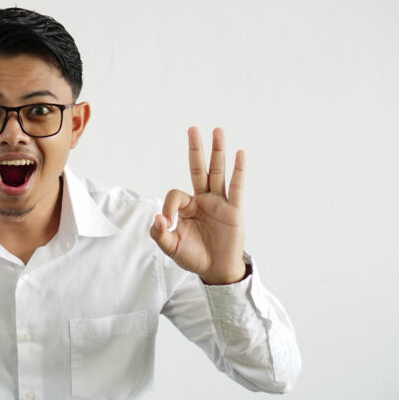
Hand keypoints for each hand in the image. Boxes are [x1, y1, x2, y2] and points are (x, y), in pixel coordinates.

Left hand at [150, 127, 247, 284]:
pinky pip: (236, 187)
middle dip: (195, 150)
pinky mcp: (234, 210)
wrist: (215, 270)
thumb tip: (158, 218)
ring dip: (218, 152)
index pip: (175, 194)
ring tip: (218, 131)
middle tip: (192, 129)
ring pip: (218, 173)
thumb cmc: (193, 256)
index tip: (167, 222)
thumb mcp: (171, 247)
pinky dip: (238, 171)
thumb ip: (160, 233)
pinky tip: (240, 154)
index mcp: (187, 207)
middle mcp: (203, 200)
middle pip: (198, 169)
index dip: (169, 206)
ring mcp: (219, 203)